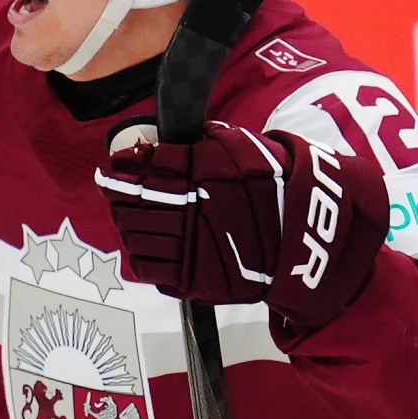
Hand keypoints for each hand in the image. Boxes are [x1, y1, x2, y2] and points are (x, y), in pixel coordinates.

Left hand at [98, 121, 385, 331]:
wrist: (306, 238)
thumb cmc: (278, 188)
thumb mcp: (246, 150)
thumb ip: (209, 141)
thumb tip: (172, 140)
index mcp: (200, 175)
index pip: (148, 167)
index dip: (125, 166)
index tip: (114, 164)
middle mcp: (190, 208)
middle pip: (135, 201)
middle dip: (119, 193)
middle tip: (111, 188)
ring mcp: (189, 246)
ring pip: (136, 235)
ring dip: (125, 223)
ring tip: (124, 216)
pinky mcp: (193, 278)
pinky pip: (150, 269)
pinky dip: (139, 255)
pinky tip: (140, 245)